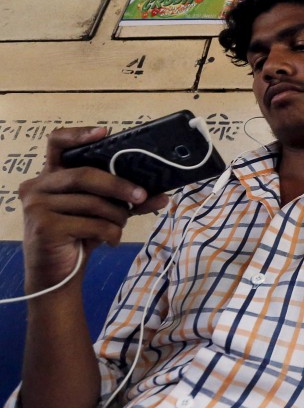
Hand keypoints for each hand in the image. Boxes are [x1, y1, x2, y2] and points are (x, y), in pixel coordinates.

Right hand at [18, 127, 168, 293]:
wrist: (59, 275)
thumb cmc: (80, 236)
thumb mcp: (105, 213)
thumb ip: (128, 200)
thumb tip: (163, 194)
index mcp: (50, 176)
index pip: (57, 143)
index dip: (79, 134)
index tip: (105, 133)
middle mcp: (36, 186)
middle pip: (84, 175)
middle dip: (119, 186)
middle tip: (142, 195)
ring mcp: (36, 206)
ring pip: (92, 202)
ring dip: (116, 216)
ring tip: (119, 226)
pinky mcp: (43, 227)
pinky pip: (91, 224)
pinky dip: (110, 233)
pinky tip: (110, 240)